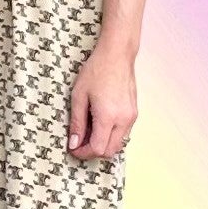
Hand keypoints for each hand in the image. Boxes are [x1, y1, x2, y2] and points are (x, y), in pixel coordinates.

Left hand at [66, 46, 137, 161]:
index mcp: (108, 116)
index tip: (73, 148)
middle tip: (79, 143)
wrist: (117, 55)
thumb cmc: (97, 70)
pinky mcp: (134, 113)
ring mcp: (131, 117)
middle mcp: (123, 120)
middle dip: (93, 152)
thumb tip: (74, 143)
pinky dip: (111, 136)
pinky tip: (100, 124)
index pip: (97, 149)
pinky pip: (123, 134)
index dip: (83, 153)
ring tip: (89, 132)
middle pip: (109, 152)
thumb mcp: (79, 96)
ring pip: (118, 145)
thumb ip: (77, 123)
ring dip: (103, 144)